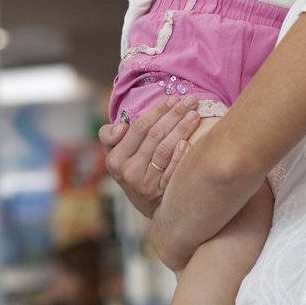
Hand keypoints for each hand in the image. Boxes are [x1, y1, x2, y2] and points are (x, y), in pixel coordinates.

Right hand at [95, 96, 198, 217]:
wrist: (148, 205)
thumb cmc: (131, 169)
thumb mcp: (114, 154)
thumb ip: (109, 136)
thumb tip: (122, 127)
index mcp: (115, 158)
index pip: (139, 128)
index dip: (157, 111)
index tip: (172, 99)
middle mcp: (128, 172)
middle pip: (154, 136)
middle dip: (174, 115)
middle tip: (191, 101)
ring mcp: (145, 185)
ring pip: (164, 150)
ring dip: (182, 130)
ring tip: (195, 115)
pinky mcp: (161, 195)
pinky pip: (173, 172)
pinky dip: (181, 156)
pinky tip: (190, 143)